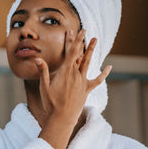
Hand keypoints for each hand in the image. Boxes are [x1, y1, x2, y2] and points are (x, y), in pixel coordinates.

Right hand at [35, 29, 110, 148]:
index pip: (71, 52)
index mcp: (65, 72)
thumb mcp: (44, 87)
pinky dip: (103, 74)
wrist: (62, 119)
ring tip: (95, 40)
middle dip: (79, 42)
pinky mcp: (87, 90)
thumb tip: (38, 58)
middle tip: (83, 30)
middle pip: (78, 54)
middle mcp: (75, 75)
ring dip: (91, 51)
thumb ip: (43, 71)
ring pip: (87, 63)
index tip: (79, 31)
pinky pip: (97, 81)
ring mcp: (82, 82)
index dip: (75, 41)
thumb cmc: (51, 103)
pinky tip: (109, 67)